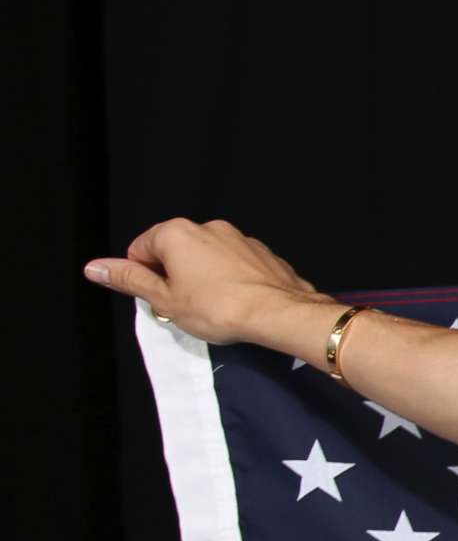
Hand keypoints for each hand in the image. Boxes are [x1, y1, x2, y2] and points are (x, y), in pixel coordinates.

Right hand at [81, 218, 334, 344]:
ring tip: (213, 306)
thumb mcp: (164, 299)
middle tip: (185, 306)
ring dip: (203, 277)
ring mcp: (239, 237)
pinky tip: (237, 301)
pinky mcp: (263, 253)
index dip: (144, 277)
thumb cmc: (218, 308)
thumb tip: (95, 267)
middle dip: (175, 277)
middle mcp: (207, 227)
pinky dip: (231, 279)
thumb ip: (129, 280)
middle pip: (175, 251)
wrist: (280, 313)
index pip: (140, 250)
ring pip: (207, 257)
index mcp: (176, 232)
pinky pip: (236, 264)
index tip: (159, 298)